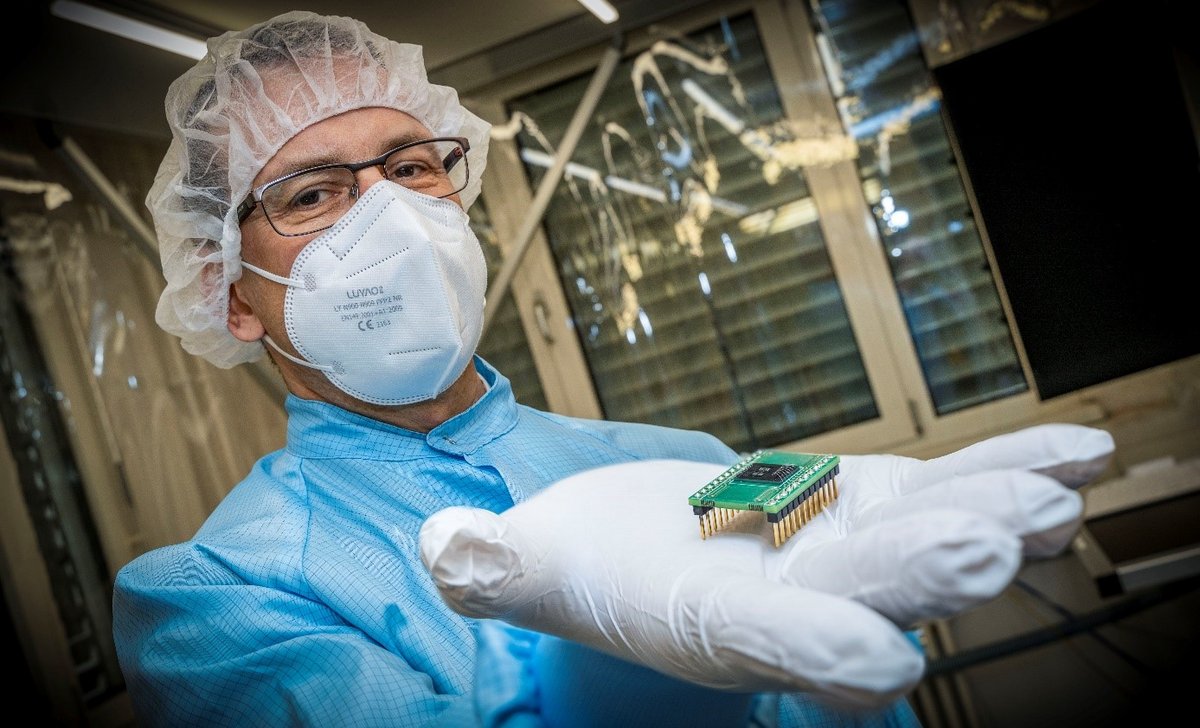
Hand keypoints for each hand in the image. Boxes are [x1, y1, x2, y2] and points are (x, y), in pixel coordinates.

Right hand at [419, 424, 1112, 708]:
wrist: (650, 551)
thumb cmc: (586, 564)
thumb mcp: (534, 565)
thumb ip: (497, 566)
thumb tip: (446, 551)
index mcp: (708, 621)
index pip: (763, 645)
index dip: (815, 658)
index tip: (874, 669)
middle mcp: (792, 598)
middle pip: (865, 589)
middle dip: (929, 572)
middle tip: (997, 546)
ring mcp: (843, 550)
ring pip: (924, 535)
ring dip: (996, 517)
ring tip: (1060, 495)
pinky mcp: (870, 503)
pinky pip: (946, 485)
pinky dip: (1007, 468)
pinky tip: (1075, 458)